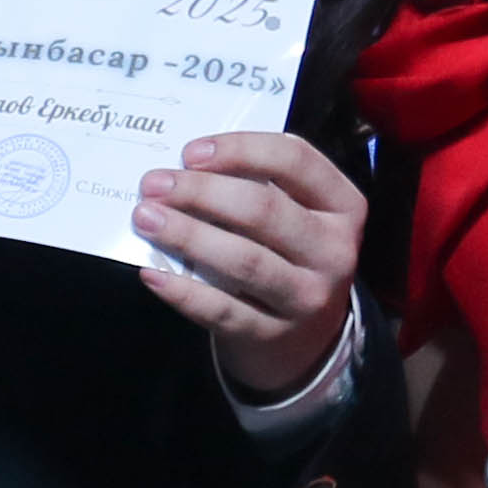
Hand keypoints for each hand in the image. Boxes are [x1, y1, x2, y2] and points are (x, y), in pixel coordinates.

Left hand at [133, 130, 364, 400]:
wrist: (306, 337)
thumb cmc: (288, 252)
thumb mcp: (296, 213)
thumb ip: (256, 185)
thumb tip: (183, 168)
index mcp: (342, 205)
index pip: (296, 161)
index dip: (241, 150)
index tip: (190, 152)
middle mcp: (333, 250)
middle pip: (264, 211)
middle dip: (202, 193)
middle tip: (153, 184)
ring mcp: (306, 297)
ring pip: (244, 261)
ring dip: (188, 235)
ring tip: (145, 218)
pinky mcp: (272, 334)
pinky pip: (223, 310)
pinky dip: (183, 291)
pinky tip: (152, 273)